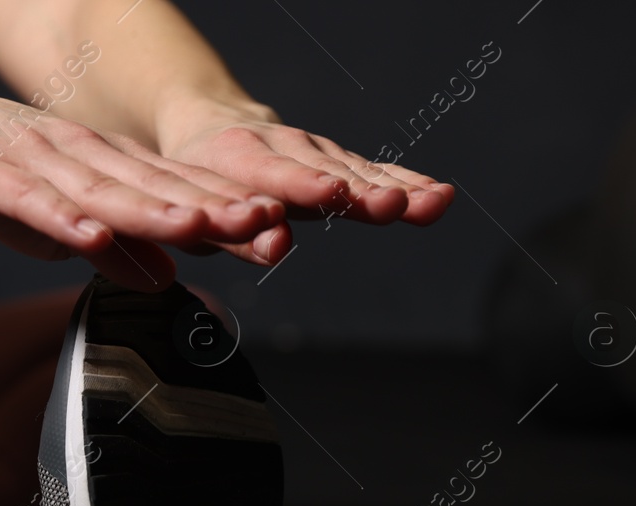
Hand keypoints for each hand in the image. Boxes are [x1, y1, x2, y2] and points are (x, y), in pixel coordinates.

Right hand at [0, 72, 286, 290]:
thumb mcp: (62, 219)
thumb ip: (114, 247)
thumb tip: (169, 278)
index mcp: (104, 167)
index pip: (173, 189)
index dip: (224, 206)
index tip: (274, 226)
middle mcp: (79, 158)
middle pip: (151, 187)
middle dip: (208, 205)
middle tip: (260, 222)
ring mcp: (34, 163)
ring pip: (100, 192)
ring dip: (149, 211)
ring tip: (194, 227)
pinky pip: (28, 201)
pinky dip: (61, 218)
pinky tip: (90, 235)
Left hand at [158, 99, 454, 265]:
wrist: (214, 125)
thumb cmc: (201, 181)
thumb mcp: (198, 209)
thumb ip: (234, 234)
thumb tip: (276, 248)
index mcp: (239, 154)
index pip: (273, 170)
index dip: (304, 184)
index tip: (332, 193)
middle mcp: (285, 146)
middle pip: (327, 171)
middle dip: (359, 192)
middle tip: (391, 206)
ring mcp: (316, 151)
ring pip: (358, 171)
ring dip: (394, 189)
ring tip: (430, 204)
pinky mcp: (338, 160)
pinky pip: (374, 172)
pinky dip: (405, 184)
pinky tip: (437, 197)